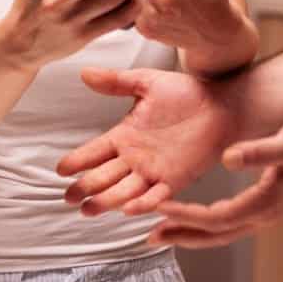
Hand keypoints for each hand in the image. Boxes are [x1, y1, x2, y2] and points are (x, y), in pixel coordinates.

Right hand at [56, 67, 237, 215]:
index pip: (94, 151)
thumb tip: (84, 72)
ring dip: (107, 200)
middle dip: (86, 187)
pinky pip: (157, 195)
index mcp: (125, 135)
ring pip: (125, 190)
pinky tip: (129, 208)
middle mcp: (135, 157)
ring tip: (90, 208)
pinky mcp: (176, 179)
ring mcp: (154, 170)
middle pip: (104, 176)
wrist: (222, 103)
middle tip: (69, 198)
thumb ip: (116, 82)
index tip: (60, 170)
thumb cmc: (187, 92)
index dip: (77, 161)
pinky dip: (144, 203)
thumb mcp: (146, 83)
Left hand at [148, 116, 282, 247]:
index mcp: (266, 202)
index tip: (159, 209)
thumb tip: (229, 159)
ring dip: (190, 234)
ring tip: (160, 232)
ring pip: (221, 233)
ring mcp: (266, 215)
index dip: (187, 216)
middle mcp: (264, 215)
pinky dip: (205, 225)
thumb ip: (260, 151)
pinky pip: (229, 223)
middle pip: (216, 235)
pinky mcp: (266, 208)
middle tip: (148, 236)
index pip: (218, 217)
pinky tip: (191, 218)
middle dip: (182, 235)